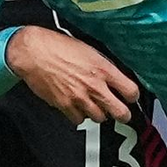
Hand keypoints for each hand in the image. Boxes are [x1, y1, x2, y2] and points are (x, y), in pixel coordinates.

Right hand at [6, 25, 139, 123]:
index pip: (131, 91)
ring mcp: (80, 98)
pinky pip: (79, 119)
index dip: (132, 96)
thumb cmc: (57, 46)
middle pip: (120, 112)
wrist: (33, 52)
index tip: (130, 96)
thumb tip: (114, 77)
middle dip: (123, 114)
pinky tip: (78, 106)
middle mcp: (94, 86)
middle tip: (121, 112)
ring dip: (99, 113)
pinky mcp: (65, 106)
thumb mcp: (88, 50)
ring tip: (95, 105)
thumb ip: (103, 66)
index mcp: (103, 69)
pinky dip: (80, 115)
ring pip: (100, 118)